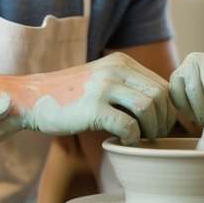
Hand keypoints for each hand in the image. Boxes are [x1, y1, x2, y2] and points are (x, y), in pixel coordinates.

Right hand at [18, 53, 174, 144]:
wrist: (34, 98)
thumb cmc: (72, 96)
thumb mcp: (104, 80)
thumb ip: (129, 86)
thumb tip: (164, 108)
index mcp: (122, 62)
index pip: (163, 84)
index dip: (169, 109)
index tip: (161, 125)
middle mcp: (116, 70)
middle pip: (160, 95)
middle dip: (164, 120)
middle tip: (154, 136)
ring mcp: (104, 87)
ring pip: (148, 107)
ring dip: (151, 129)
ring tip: (140, 138)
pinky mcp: (93, 108)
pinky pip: (128, 125)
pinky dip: (131, 137)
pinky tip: (122, 140)